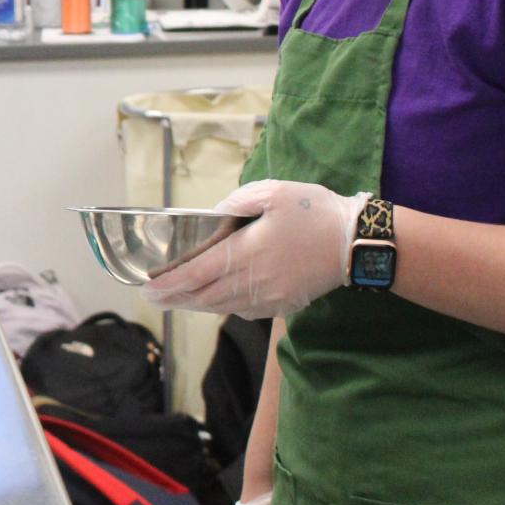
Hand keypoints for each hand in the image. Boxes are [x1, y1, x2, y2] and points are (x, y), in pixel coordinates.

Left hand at [144, 179, 365, 317]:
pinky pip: (245, 311)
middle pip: (204, 297)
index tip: (147, 288)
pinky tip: (215, 299)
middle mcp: (254, 282)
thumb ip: (235, 204)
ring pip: (222, 307)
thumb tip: (213, 217)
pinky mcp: (284, 305)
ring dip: (196, 304)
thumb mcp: (271, 193)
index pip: (196, 274)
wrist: (357, 242)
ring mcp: (270, 297)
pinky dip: (223, 307)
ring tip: (176, 300)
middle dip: (175, 299)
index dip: (168, 284)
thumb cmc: (313, 212)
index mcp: (246, 253)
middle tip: (153, 297)